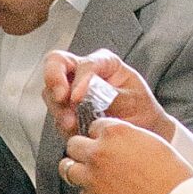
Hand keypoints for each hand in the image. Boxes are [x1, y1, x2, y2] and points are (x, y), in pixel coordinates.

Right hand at [43, 48, 174, 143]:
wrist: (142, 131)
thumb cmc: (140, 110)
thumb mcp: (132, 100)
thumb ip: (109, 94)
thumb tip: (86, 91)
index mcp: (104, 62)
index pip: (84, 63)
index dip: (79, 79)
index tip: (79, 98)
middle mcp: (84, 72)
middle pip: (56, 64)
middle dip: (54, 80)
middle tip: (61, 98)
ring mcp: (72, 90)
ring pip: (50, 90)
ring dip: (57, 107)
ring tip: (70, 124)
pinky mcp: (67, 110)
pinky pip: (55, 113)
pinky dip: (61, 122)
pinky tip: (74, 130)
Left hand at [58, 117, 192, 193]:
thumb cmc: (169, 172)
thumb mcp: (148, 140)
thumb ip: (124, 136)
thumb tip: (111, 139)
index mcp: (114, 132)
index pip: (93, 126)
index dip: (100, 135)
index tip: (106, 142)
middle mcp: (98, 152)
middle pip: (73, 144)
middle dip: (83, 150)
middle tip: (95, 158)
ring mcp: (92, 177)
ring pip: (68, 168)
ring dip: (79, 170)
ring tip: (93, 175)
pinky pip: (82, 193)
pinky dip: (90, 193)